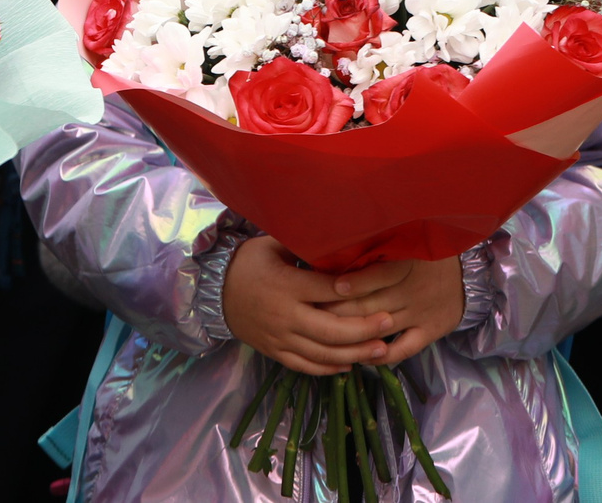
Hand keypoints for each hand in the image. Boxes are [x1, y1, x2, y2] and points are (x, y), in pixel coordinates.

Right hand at [222, 234, 405, 375]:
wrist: (212, 292)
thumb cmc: (247, 263)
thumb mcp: (270, 246)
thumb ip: (301, 245)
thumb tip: (336, 232)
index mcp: (285, 285)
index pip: (328, 291)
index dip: (356, 293)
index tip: (380, 292)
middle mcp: (284, 314)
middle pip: (332, 329)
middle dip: (364, 329)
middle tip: (389, 322)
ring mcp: (279, 337)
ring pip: (323, 353)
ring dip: (355, 354)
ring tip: (380, 350)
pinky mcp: (274, 351)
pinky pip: (305, 366)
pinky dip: (329, 369)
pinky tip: (349, 365)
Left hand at [316, 255, 464, 366]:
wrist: (470, 278)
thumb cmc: (425, 256)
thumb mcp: (405, 244)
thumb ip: (375, 247)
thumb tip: (332, 246)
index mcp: (405, 264)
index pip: (375, 276)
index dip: (350, 283)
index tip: (325, 287)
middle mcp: (411, 291)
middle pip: (370, 304)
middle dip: (338, 311)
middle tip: (311, 314)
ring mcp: (420, 314)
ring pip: (381, 327)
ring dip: (353, 333)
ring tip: (325, 335)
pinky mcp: (430, 332)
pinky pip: (403, 349)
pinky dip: (381, 355)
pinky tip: (360, 356)